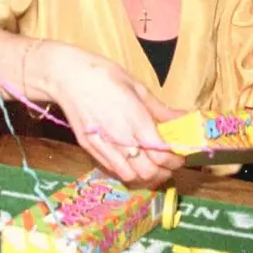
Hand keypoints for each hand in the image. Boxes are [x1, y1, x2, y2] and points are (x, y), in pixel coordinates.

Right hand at [35, 41, 184, 186]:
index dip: (176, 158)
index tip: (181, 153)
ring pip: (132, 177)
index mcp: (135, 119)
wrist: (67, 77)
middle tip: (171, 161)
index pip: (163, 153)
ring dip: (147, 175)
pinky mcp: (91, 149)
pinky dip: (129, 172)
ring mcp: (103, 146)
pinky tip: (134, 161)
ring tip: (154, 165)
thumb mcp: (137, 87)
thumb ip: (161, 110)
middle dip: (166, 170)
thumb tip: (185, 118)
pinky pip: (114, 171)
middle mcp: (120, 137)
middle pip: (149, 171)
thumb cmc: (104, 75)